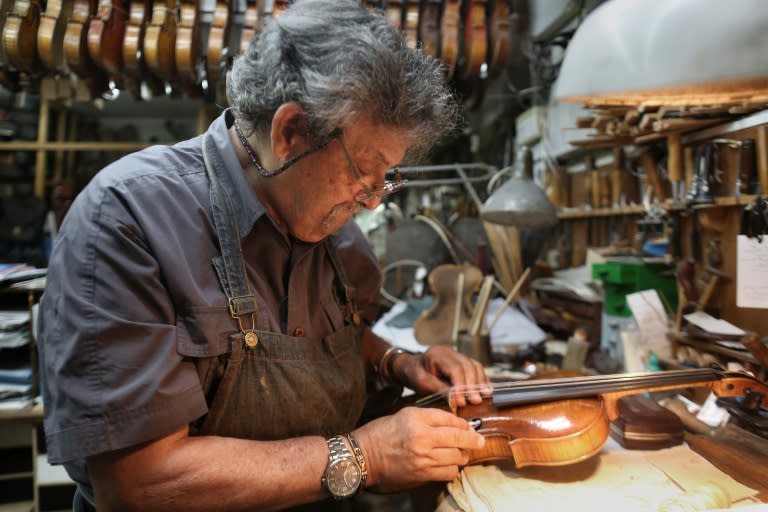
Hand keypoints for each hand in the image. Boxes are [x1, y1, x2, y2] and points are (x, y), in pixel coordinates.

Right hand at [353, 406, 484, 492]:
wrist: (361, 458)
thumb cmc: (380, 435)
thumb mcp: (403, 415)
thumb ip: (429, 418)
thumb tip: (454, 425)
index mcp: (416, 417)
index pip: (450, 419)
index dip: (464, 425)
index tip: (470, 428)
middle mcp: (421, 436)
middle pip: (459, 438)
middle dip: (473, 440)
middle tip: (479, 442)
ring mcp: (422, 457)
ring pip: (457, 457)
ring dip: (462, 456)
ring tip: (462, 454)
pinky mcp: (421, 474)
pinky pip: (448, 472)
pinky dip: (452, 469)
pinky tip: (448, 465)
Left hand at [393, 345, 491, 406]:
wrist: (410, 367)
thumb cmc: (414, 374)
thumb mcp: (422, 383)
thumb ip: (439, 389)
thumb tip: (456, 400)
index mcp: (437, 354)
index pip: (455, 369)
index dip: (461, 386)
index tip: (461, 401)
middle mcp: (449, 352)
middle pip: (468, 366)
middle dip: (474, 385)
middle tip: (476, 401)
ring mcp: (457, 354)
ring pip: (475, 366)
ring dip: (481, 382)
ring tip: (485, 396)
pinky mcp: (462, 361)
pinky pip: (476, 368)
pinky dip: (481, 379)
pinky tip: (486, 390)